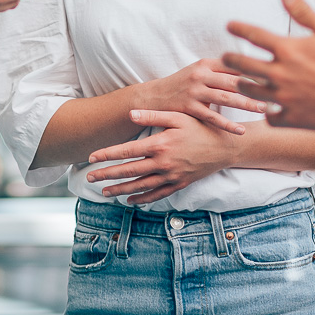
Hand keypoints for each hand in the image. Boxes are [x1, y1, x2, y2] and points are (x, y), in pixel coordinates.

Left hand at [85, 110, 239, 204]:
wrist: (225, 148)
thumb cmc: (200, 128)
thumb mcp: (177, 116)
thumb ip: (153, 114)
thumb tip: (130, 113)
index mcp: (160, 144)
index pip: (127, 151)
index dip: (107, 155)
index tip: (91, 158)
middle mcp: (163, 163)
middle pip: (129, 171)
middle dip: (107, 175)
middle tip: (90, 177)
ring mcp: (171, 176)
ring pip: (140, 186)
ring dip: (120, 190)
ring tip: (104, 192)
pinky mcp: (179, 184)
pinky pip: (158, 195)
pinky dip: (143, 199)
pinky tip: (130, 201)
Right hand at [134, 59, 266, 134]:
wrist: (153, 97)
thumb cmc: (181, 85)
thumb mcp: (198, 72)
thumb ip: (220, 72)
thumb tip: (249, 72)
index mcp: (205, 63)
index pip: (235, 65)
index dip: (256, 71)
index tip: (276, 77)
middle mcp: (201, 74)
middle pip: (234, 80)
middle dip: (258, 87)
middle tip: (279, 93)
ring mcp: (194, 90)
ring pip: (227, 97)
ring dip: (247, 104)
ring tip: (265, 109)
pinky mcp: (189, 106)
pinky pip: (212, 116)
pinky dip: (228, 124)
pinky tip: (241, 130)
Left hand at [223, 0, 314, 130]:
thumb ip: (303, 11)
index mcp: (288, 49)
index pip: (253, 35)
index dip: (239, 28)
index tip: (230, 25)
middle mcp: (280, 73)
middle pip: (241, 64)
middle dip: (230, 58)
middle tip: (225, 57)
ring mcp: (284, 98)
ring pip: (250, 90)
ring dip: (243, 84)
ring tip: (242, 81)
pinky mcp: (292, 119)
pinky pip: (269, 117)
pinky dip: (266, 112)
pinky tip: (267, 108)